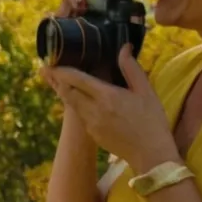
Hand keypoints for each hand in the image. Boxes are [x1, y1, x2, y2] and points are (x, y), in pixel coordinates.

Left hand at [44, 44, 178, 172]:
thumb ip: (131, 68)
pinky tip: (82, 100)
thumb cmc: (152, 120)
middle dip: (58, 80)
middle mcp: (93, 110)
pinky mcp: (91, 134)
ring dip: (67, 92)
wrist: (150, 154)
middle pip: (66, 92)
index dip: (61, 70)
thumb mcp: (146, 91)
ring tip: (62, 81)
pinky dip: (78, 105)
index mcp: (106, 96)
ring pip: (71, 104)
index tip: (51, 62)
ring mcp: (90, 124)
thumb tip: (123, 47)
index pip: (76, 79)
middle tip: (49, 69)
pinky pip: (80, 116)